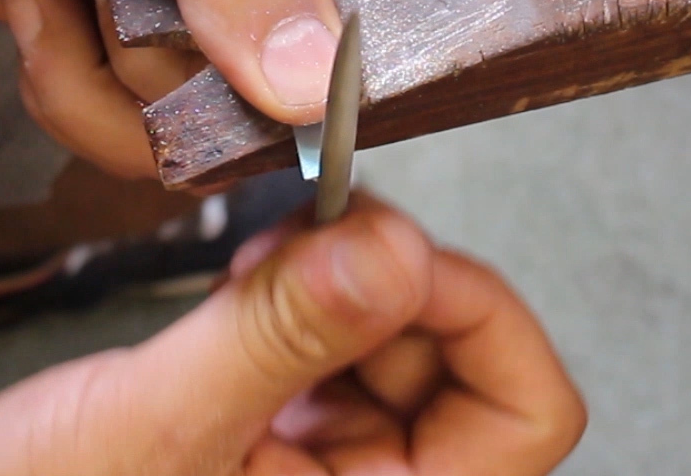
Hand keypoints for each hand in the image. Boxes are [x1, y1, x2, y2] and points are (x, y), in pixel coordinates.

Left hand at [0, 0, 480, 176]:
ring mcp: (222, 12)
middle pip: (296, 107)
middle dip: (184, 82)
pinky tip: (41, 5)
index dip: (339, 72)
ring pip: (210, 140)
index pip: (410, 17)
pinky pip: (138, 140)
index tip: (235, 46)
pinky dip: (69, 93)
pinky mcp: (152, 52)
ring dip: (107, 87)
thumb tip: (312, 86)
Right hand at [0, 198, 584, 475]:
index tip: (389, 250)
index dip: (480, 315)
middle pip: (470, 367)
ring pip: (402, 344)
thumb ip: (279, 336)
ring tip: (257, 266)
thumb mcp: (161, 423)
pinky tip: (243, 285)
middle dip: (393, 285)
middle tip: (309, 238)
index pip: (529, 416)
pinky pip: (338, 347)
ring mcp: (329, 474)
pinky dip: (302, 296)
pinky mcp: (284, 436)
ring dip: (342, 282)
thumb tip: (395, 250)